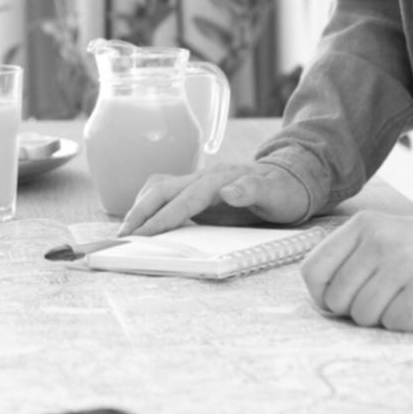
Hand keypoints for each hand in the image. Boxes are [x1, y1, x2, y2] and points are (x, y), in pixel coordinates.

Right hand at [118, 162, 310, 235]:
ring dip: (140, 207)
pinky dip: (149, 207)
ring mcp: (197, 184)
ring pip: (158, 189)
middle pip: (161, 189)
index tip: (142, 234)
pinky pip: (165, 196)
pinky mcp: (196, 193)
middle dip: (139, 212)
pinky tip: (143, 223)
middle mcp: (203, 178)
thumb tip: (228, 191)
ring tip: (127, 230)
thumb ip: (253, 190)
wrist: (291, 180)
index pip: (183, 200)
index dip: (162, 217)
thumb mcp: (276, 194)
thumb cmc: (284, 191)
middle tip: (122, 235)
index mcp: (218, 180)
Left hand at [300, 211, 412, 330]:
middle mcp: (381, 239)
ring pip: (364, 316)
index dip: (322, 295)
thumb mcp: (382, 240)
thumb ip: (348, 258)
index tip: (342, 299)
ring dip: (383, 317)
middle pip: (338, 300)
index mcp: (363, 225)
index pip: (313, 271)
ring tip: (405, 298)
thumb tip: (318, 296)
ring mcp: (406, 263)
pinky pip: (395, 323)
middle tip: (385, 298)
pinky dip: (406, 323)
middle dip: (357, 309)